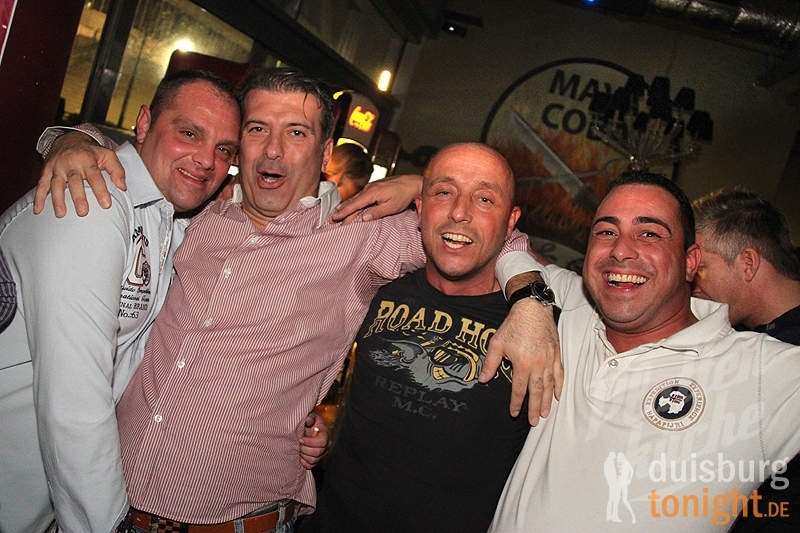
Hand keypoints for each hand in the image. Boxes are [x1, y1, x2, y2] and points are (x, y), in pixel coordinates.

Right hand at [33, 132, 125, 217]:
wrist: (69, 138)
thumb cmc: (91, 151)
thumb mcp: (108, 155)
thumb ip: (117, 170)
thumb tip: (123, 187)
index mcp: (88, 159)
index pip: (95, 176)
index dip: (100, 190)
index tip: (106, 204)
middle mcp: (71, 163)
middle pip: (75, 181)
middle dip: (78, 197)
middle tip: (83, 212)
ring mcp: (57, 167)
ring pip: (56, 183)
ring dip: (57, 199)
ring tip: (61, 214)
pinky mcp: (47, 170)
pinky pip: (41, 184)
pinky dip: (38, 197)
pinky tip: (38, 210)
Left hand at [299, 412, 329, 468]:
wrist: (308, 430)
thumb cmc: (309, 423)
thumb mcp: (310, 417)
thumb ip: (309, 418)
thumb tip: (308, 419)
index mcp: (325, 434)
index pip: (322, 442)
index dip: (310, 442)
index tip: (301, 439)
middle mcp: (326, 445)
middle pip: (317, 452)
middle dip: (305, 449)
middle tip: (299, 444)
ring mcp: (322, 454)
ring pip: (313, 460)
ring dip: (303, 455)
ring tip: (299, 448)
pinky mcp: (316, 460)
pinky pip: (310, 466)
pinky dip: (303, 462)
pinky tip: (300, 455)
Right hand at [331, 174, 422, 223]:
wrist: (412, 183)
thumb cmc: (404, 195)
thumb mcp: (391, 207)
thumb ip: (376, 212)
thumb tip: (363, 218)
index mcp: (372, 193)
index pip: (354, 204)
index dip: (344, 212)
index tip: (335, 218)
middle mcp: (369, 188)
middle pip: (352, 202)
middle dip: (342, 211)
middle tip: (333, 219)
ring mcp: (371, 187)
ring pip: (355, 198)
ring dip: (346, 206)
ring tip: (337, 213)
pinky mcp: (374, 188)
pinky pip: (360, 196)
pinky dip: (353, 202)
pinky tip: (350, 205)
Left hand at [480, 298, 562, 425]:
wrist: (532, 308)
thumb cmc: (514, 325)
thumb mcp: (497, 343)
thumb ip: (490, 363)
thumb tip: (483, 380)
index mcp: (522, 363)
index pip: (519, 389)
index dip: (516, 403)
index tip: (514, 413)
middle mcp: (538, 364)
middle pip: (536, 391)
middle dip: (535, 408)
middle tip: (534, 422)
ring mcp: (549, 360)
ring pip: (549, 385)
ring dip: (547, 401)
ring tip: (546, 413)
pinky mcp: (556, 354)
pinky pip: (559, 374)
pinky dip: (559, 385)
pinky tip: (557, 395)